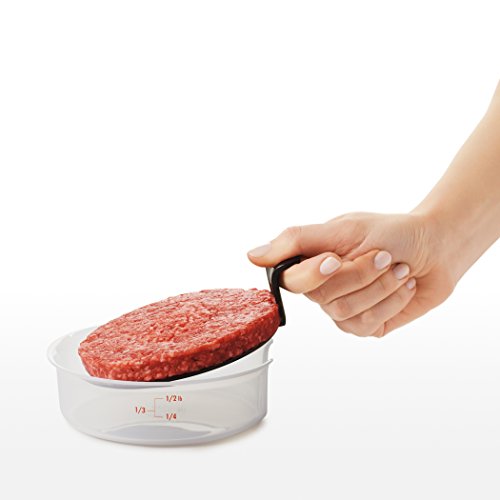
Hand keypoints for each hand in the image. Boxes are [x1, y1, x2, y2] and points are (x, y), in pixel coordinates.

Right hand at [247, 212, 455, 337]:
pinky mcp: (366, 326)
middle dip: (360, 274)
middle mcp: (322, 290)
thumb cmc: (390, 231)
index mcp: (311, 264)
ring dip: (380, 286)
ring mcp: (343, 311)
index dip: (314, 274)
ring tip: (397, 268)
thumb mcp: (342, 228)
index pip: (292, 280)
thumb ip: (296, 241)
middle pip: (323, 297)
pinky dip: (392, 300)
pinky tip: (403, 285)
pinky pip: (368, 323)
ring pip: (347, 311)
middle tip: (383, 255)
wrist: (435, 246)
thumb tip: (253, 256)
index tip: (336, 258)